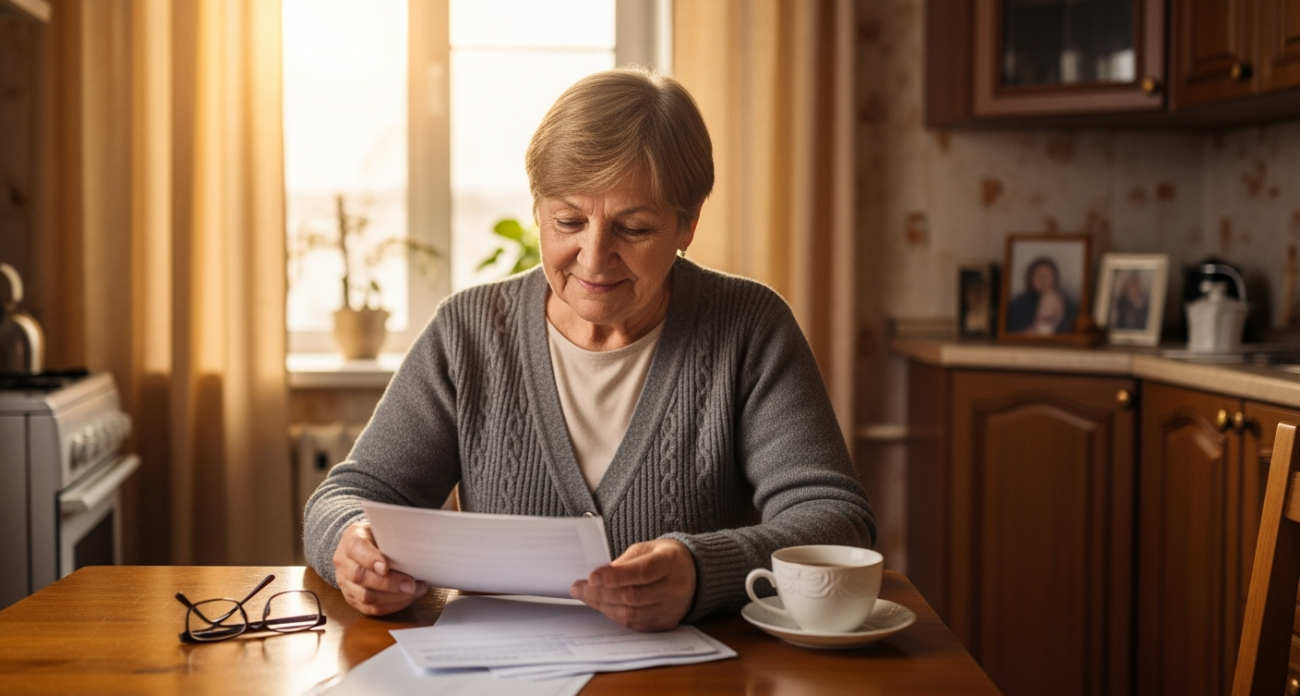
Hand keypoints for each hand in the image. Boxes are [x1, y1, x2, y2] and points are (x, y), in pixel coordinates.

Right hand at [332, 521, 427, 614]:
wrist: (363, 546)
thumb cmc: (378, 537)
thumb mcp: (383, 529)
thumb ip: (393, 538)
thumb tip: (413, 552)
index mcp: (351, 539)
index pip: (356, 548)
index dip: (370, 559)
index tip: (386, 567)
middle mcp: (343, 562)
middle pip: (360, 576)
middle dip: (388, 583)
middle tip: (411, 585)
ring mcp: (345, 582)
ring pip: (365, 596)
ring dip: (393, 597)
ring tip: (414, 592)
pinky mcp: (352, 598)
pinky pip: (370, 608)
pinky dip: (391, 606)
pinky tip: (407, 599)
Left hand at [570, 538, 695, 631]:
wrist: (693, 572)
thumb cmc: (663, 557)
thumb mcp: (646, 549)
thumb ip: (624, 563)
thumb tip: (596, 579)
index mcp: (671, 562)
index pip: (643, 572)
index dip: (615, 576)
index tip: (591, 577)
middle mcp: (675, 588)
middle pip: (634, 597)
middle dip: (601, 594)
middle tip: (579, 589)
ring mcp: (672, 608)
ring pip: (632, 615)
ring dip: (604, 607)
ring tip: (586, 597)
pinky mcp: (667, 623)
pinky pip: (636, 625)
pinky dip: (615, 616)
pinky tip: (602, 606)